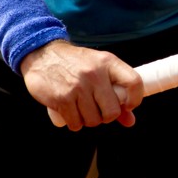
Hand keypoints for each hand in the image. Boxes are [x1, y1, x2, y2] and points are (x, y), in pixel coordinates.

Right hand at [20, 40, 143, 130]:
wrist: (42, 54)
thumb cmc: (76, 64)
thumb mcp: (99, 69)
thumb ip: (116, 93)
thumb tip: (130, 121)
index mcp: (108, 62)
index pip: (134, 83)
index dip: (135, 100)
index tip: (127, 105)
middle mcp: (94, 74)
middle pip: (112, 111)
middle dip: (106, 116)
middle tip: (98, 110)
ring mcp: (77, 87)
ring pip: (93, 120)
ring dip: (89, 120)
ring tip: (83, 109)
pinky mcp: (61, 99)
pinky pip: (76, 123)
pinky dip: (75, 123)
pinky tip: (71, 113)